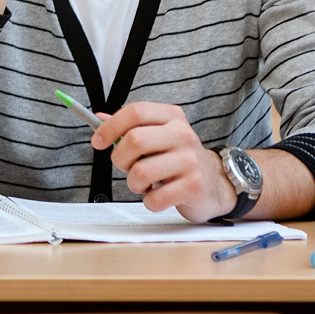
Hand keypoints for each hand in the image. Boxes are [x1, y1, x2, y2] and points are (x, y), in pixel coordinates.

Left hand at [93, 102, 233, 220]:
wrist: (216, 182)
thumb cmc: (180, 158)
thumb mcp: (158, 135)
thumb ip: (130, 127)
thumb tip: (98, 118)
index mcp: (171, 117)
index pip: (135, 112)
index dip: (110, 127)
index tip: (98, 141)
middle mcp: (183, 135)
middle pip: (135, 140)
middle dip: (120, 159)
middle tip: (126, 166)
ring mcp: (190, 161)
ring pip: (140, 172)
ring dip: (134, 184)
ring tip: (145, 183)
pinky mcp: (194, 186)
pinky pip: (154, 198)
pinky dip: (150, 201)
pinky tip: (159, 195)